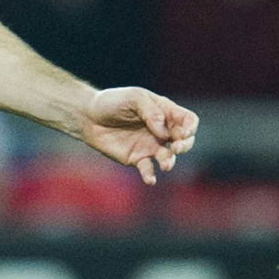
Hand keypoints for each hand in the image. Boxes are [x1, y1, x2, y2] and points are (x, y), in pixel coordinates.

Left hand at [77, 86, 198, 184]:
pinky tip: (150, 180)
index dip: (190, 127)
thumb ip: (151, 112)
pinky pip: (148, 169)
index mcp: (165, 112)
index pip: (188, 120)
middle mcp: (162, 131)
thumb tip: (164, 132)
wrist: (88, 117)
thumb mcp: (133, 98)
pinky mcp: (137, 158)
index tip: (183, 133)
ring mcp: (151, 146)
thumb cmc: (112, 102)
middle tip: (176, 147)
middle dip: (185, 145)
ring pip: (168, 157)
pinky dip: (150, 175)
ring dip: (169, 161)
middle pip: (184, 140)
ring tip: (165, 164)